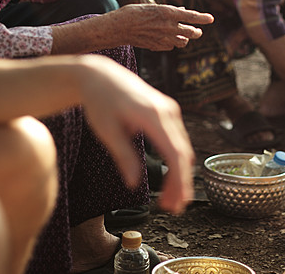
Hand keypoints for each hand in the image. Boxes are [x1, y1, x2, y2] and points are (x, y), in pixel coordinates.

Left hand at [79, 56, 194, 212]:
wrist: (100, 75)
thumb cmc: (100, 101)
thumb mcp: (106, 131)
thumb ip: (123, 156)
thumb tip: (133, 184)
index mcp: (152, 115)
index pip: (174, 153)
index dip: (178, 181)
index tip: (174, 203)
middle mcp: (167, 110)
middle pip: (183, 153)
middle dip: (181, 183)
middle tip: (174, 209)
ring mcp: (170, 109)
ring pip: (183, 148)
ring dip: (180, 175)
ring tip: (171, 200)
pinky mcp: (168, 111)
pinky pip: (178, 139)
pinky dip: (177, 161)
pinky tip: (171, 178)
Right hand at [109, 4, 213, 49]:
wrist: (119, 27)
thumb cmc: (134, 12)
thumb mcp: (153, 7)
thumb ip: (169, 11)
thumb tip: (182, 11)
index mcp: (168, 13)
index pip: (191, 16)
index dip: (203, 18)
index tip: (211, 19)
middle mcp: (168, 26)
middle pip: (191, 32)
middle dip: (196, 32)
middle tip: (197, 31)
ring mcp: (163, 38)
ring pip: (182, 42)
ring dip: (184, 38)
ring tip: (182, 35)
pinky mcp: (157, 47)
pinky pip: (170, 47)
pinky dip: (171, 43)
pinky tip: (167, 39)